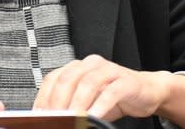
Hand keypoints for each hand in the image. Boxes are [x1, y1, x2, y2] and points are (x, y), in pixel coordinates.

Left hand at [33, 54, 168, 120]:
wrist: (146, 91)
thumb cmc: (113, 97)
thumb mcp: (87, 102)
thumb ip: (70, 106)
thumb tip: (50, 120)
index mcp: (77, 67)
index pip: (53, 78)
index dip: (44, 97)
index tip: (39, 115)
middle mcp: (91, 64)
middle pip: (68, 79)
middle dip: (58, 102)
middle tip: (54, 119)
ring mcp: (109, 70)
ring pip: (88, 83)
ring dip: (78, 103)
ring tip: (72, 119)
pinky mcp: (125, 80)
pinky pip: (111, 92)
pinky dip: (100, 105)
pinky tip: (94, 117)